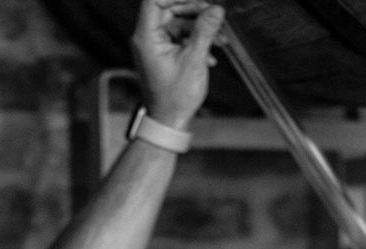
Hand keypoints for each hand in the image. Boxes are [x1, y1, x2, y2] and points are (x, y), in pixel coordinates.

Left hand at [129, 0, 224, 130]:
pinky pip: (179, 36)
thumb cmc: (175, 97)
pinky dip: (195, 39)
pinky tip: (211, 52)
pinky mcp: (163, 53)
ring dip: (199, 27)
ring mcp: (155, 46)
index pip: (154, 0)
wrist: (170, 120)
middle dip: (193, 9)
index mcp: (147, 37)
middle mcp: (147, 39)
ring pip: (177, 22)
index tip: (198, 1)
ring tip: (219, 37)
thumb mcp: (194, 60)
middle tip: (213, 14)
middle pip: (168, 8)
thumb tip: (216, 10)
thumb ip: (205, 31)